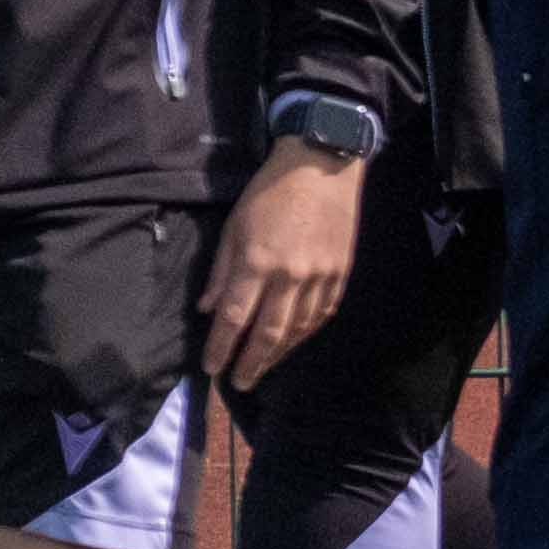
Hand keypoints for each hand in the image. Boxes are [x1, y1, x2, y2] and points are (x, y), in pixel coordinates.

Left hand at [198, 149, 361, 390]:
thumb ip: (221, 270)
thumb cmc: (270, 191)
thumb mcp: (235, 225)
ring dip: (277, 355)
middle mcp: (289, 276)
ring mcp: (319, 277)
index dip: (221, 347)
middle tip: (238, 383)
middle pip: (267, 333)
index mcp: (257, 262)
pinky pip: (321, 315)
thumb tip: (208, 308)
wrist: (323, 166)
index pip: (234, 317)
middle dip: (250, 363)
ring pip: (297, 330)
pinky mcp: (340, 275)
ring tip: (262, 369)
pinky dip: (305, 335)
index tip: (212, 368)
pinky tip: (292, 344)